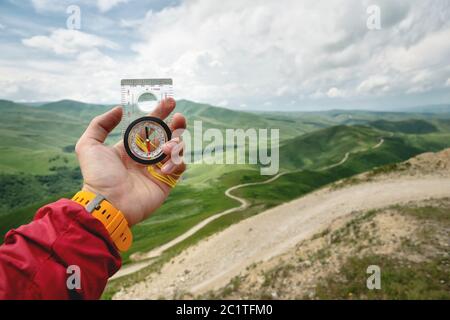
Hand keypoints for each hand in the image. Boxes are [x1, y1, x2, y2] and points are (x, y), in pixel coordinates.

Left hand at [75, 98, 185, 225]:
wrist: (109, 203)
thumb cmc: (98, 176)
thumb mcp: (89, 145)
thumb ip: (101, 124)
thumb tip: (119, 109)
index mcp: (131, 147)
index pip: (149, 126)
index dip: (159, 112)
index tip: (169, 101)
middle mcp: (146, 156)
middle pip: (168, 135)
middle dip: (176, 124)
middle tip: (179, 117)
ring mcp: (157, 169)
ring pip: (177, 149)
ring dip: (175, 143)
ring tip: (166, 149)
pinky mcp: (166, 182)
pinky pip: (180, 166)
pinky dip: (176, 162)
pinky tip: (164, 166)